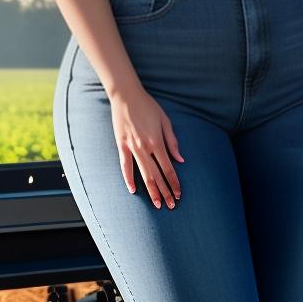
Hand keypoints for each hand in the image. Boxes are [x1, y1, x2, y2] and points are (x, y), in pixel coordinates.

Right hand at [109, 84, 183, 208]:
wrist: (126, 95)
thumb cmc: (147, 106)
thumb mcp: (164, 120)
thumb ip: (172, 141)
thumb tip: (181, 160)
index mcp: (157, 141)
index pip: (168, 168)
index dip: (174, 182)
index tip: (179, 194)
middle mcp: (145, 147)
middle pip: (157, 175)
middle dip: (165, 192)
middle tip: (171, 206)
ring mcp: (132, 147)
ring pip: (143, 173)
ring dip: (151, 190)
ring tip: (157, 204)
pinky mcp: (121, 145)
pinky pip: (125, 165)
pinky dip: (128, 179)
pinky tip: (133, 190)